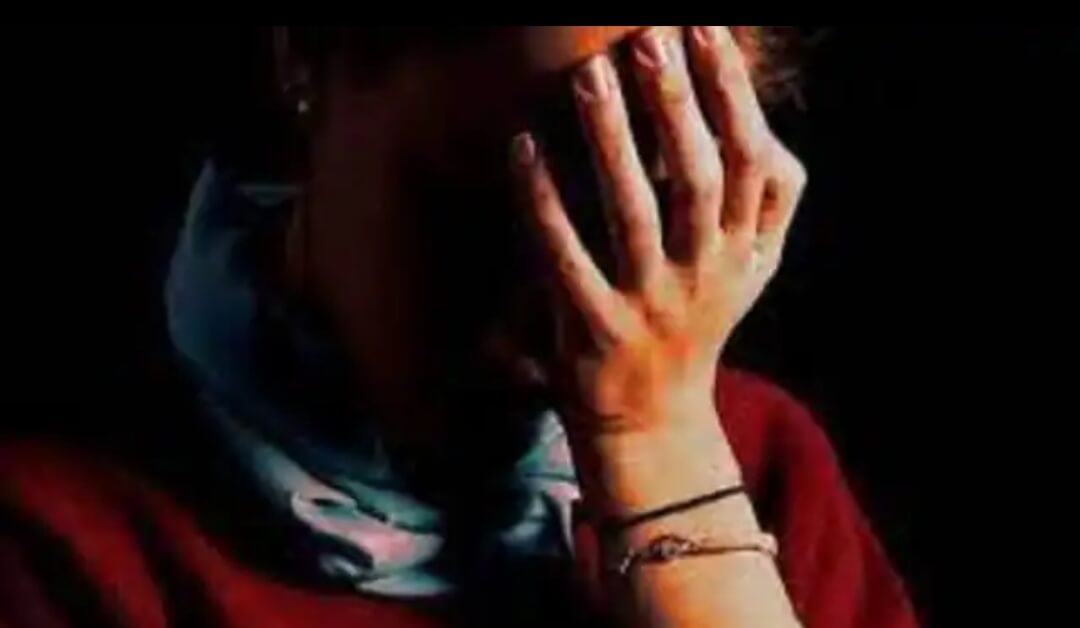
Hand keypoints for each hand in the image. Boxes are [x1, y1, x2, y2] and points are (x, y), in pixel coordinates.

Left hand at [511, 26, 805, 438]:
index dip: (731, 94)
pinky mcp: (596, 329)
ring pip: (635, 214)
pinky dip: (545, 203)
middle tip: (646, 39)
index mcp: (746, 251)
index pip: (751, 162)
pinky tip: (524, 148)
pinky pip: (565, 260)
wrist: (657, 419)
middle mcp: (706, 275)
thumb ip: (770, 203)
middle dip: (676, 106)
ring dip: (611, 141)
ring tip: (588, 75)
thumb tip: (765, 123)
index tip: (703, 31)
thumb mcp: (754, 269)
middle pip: (699, 181)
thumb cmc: (699, 321)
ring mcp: (651, 305)